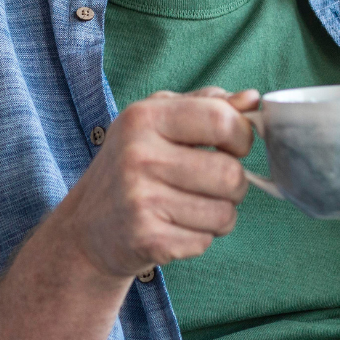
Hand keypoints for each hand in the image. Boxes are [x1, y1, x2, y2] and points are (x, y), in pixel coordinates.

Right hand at [53, 87, 259, 278]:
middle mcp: (138, 155)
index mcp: (144, 117)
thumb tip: (252, 99)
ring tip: (190, 206)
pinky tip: (174, 227)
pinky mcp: (147, 239)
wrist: (87, 228)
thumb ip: (207, 104)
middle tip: (211, 184)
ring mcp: (140, 199)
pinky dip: (199, 238)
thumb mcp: (160, 121)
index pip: (221, 120)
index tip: (233, 145)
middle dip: (234, 184)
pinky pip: (205, 241)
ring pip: (225, 213)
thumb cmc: (133, 165)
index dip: (242, 136)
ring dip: (219, 214)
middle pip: (231, 174)